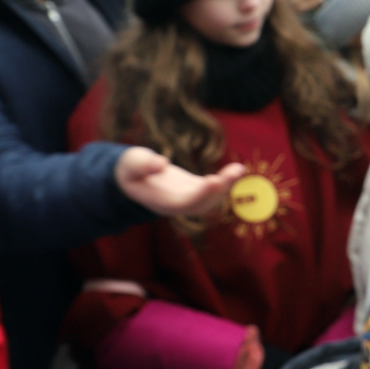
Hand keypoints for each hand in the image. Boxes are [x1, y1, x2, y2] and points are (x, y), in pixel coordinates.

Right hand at [115, 147, 244, 215]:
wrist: (134, 176)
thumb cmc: (131, 169)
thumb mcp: (131, 163)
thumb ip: (143, 164)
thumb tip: (162, 164)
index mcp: (160, 202)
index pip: (183, 203)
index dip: (199, 194)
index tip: (213, 180)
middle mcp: (177, 204)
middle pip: (202, 204)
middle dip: (219, 190)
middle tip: (235, 171)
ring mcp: (188, 198)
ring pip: (211, 199)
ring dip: (227, 186)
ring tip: (239, 169)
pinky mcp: (195, 188)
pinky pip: (213, 188)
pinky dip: (225, 180)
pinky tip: (237, 169)